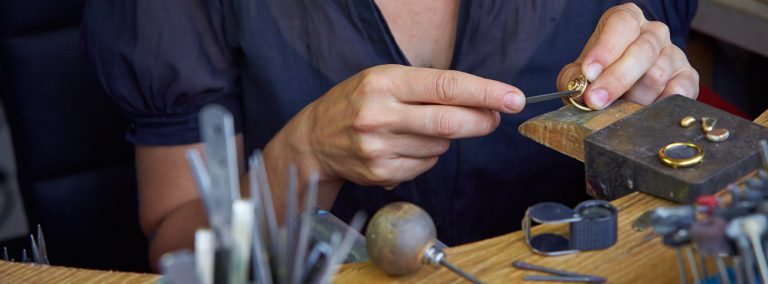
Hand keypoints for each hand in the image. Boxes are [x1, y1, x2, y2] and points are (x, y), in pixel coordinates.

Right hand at [278, 64, 523, 188]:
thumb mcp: (386, 79)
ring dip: (445, 139)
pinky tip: (405, 146)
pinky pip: (424, 166)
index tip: (513, 98)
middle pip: (448, 122)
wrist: (315, 139)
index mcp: (384, 82)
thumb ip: (429, 89)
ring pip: (439, 147)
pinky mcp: (381, 173)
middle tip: (495, 118)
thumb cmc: (357, 102)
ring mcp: (379, 147)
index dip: (485, 93)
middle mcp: (379, 114)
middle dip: (480, 121)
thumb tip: (483, 105)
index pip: (445, 87)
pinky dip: (427, 157)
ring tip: (419, 128)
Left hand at [557, 3, 698, 108]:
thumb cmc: (600, 73)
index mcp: (626, 20)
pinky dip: (660, 106)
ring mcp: (674, 54)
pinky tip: (643, 113)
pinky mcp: (688, 78)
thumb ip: (574, 77)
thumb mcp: (580, 71)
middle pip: (642, 52)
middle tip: (596, 100)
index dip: (606, 49)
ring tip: (619, 108)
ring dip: (634, 98)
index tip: (589, 72)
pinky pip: (679, 93)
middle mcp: (654, 33)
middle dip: (616, 80)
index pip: (621, 25)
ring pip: (657, 76)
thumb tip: (579, 88)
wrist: (622, 86)